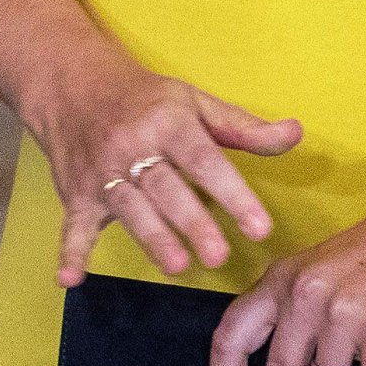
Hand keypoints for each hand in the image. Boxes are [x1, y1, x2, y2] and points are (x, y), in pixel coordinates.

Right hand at [22, 38, 303, 286]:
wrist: (77, 86)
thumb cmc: (149, 100)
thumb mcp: (198, 104)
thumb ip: (246, 128)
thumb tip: (295, 133)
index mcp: (169, 122)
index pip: (206, 160)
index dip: (234, 193)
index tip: (261, 227)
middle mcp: (135, 146)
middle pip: (167, 188)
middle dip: (193, 223)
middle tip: (220, 256)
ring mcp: (102, 172)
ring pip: (130, 208)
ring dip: (152, 237)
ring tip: (178, 266)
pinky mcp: (77, 194)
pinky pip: (72, 225)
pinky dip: (70, 252)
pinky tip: (71, 279)